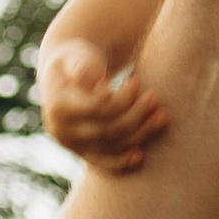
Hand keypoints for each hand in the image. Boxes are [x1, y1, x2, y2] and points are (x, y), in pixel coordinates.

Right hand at [38, 38, 166, 174]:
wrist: (67, 77)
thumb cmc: (78, 60)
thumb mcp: (77, 56)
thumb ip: (84, 67)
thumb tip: (99, 88)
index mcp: (56, 105)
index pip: (96, 109)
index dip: (121, 99)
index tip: (138, 81)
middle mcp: (60, 130)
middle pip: (106, 130)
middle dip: (135, 115)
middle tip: (154, 96)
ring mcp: (71, 145)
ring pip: (110, 146)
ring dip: (139, 134)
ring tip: (162, 115)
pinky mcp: (82, 153)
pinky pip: (104, 162)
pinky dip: (122, 160)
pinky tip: (141, 155)